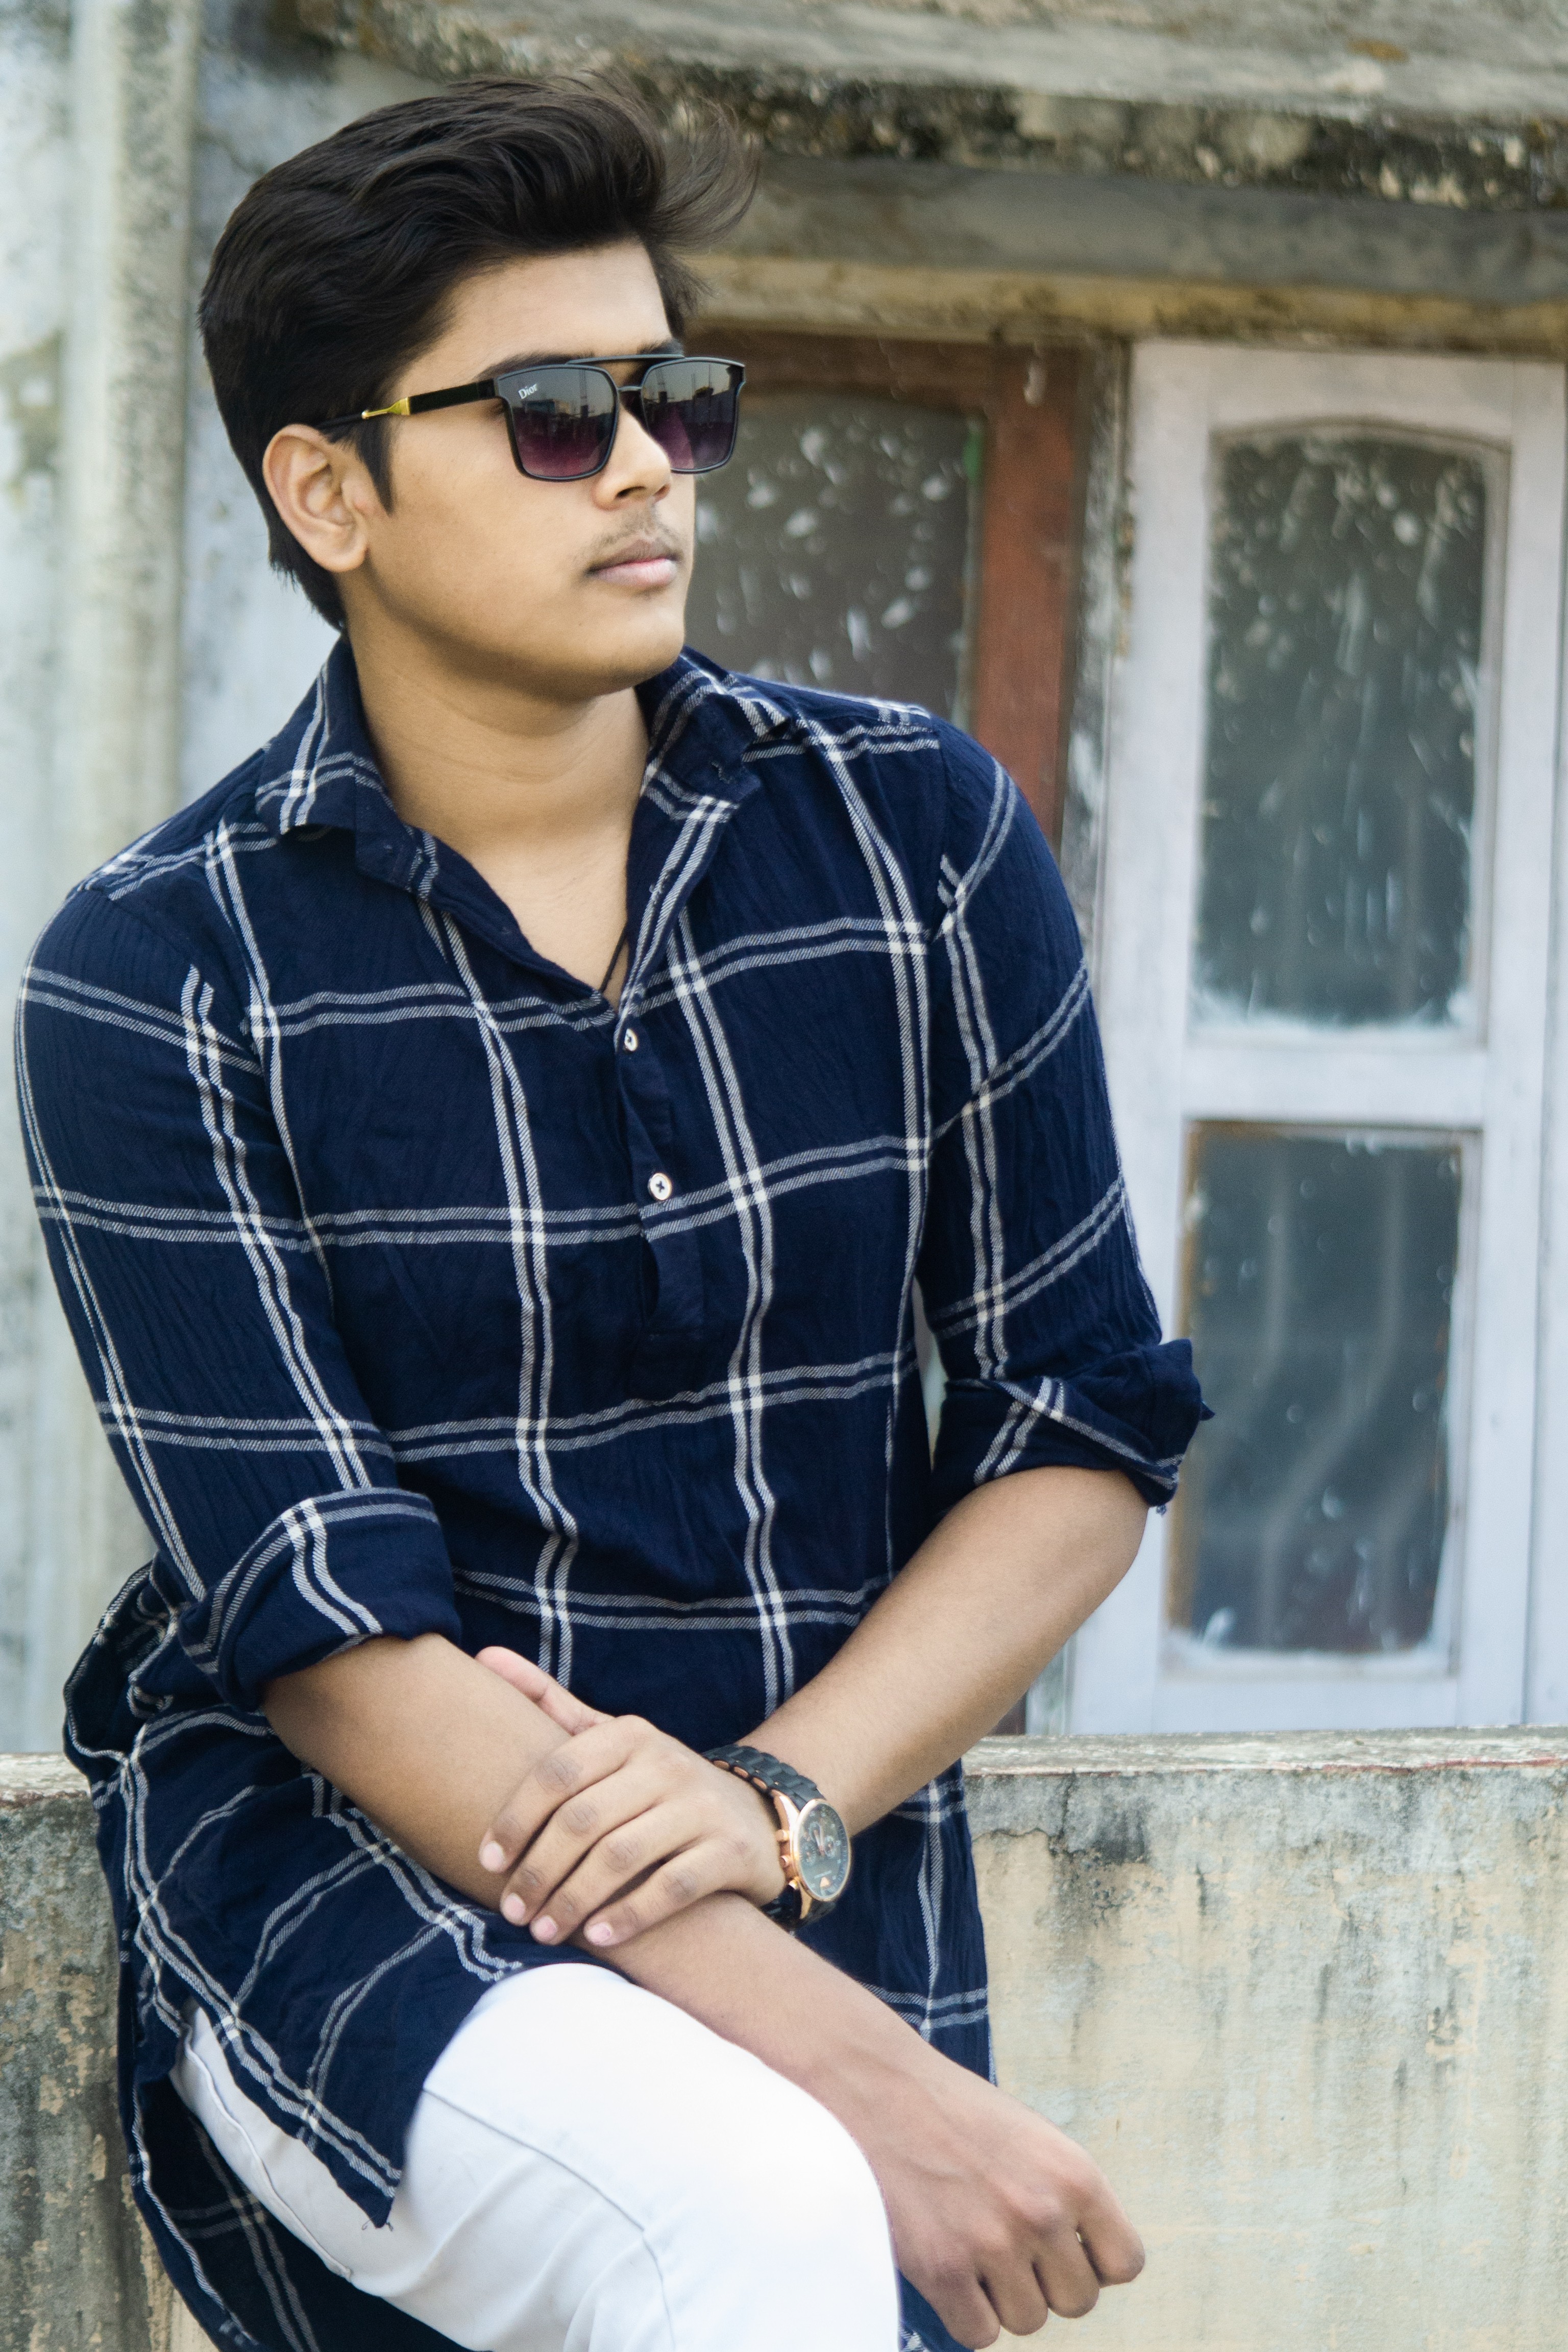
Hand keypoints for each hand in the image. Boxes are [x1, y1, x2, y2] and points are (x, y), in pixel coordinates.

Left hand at [473, 1648, 786, 1945]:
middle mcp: (666, 1763)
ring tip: (543, 1931)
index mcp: (629, 1734)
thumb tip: (483, 1657)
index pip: (557, 1772)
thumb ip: (551, 1703)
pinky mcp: (728, 1852)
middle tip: (512, 1910)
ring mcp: (700, 1807)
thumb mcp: (611, 1738)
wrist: (755, 1816)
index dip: (515, 1818)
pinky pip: (670, 1888)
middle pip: (583, 1821)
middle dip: (539, 1871)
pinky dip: (629, 1915)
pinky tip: (597, 1937)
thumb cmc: (658, 1784)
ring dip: (573, 1900)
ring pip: (621, 1858)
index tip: (487, 1861)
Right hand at [840, 2031, 1143, 2344]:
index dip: (1094, 2262)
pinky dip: (964, 2313)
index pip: (1124, 2263)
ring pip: (1028, 2321)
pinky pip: (979, 2334)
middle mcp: (1042, 2212)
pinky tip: (947, 2266)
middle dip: (1046, 2282)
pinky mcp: (943, 2270)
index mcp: (1075, 2174)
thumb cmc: (953, 2112)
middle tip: (1008, 2245)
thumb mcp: (1031, 2138)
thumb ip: (1064, 2195)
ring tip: (970, 2244)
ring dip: (1002, 2297)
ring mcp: (992, 2243)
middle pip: (1077, 2302)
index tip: (1064, 2248)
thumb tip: (1086, 2263)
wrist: (874, 2086)